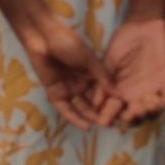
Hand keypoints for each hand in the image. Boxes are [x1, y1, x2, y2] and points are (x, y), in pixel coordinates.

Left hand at [19, 14, 123, 130]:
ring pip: (80, 107)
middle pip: (92, 101)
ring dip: (89, 117)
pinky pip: (65, 109)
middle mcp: (81, 83)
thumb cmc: (68, 43)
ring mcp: (68, 89)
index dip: (111, 101)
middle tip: (111, 123)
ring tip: (100, 126)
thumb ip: (103, 77)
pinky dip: (74, 117)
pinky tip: (85, 125)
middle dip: (101, 112)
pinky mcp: (55, 94)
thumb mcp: (89, 60)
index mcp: (91, 73)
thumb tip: (119, 93)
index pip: (103, 91)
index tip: (121, 112)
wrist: (43, 38)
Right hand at [100, 17, 164, 124]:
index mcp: (120, 92)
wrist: (144, 24)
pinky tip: (152, 98)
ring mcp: (152, 88)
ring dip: (144, 114)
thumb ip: (102, 82)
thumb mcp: (108, 62)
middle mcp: (135, 94)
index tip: (103, 120)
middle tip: (123, 115)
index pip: (114, 111)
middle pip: (133, 116)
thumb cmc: (123, 41)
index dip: (108, 117)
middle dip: (128, 119)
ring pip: (150, 112)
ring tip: (137, 109)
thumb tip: (94, 103)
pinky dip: (162, 102)